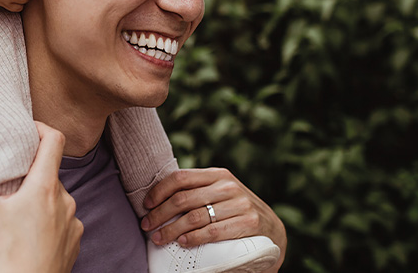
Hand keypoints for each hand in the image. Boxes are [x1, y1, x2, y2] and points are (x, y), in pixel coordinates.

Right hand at [0, 122, 82, 272]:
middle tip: (7, 183)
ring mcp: (72, 226)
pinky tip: (26, 236)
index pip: (54, 141)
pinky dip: (46, 224)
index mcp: (46, 188)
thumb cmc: (5, 257)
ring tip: (14, 213)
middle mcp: (65, 203)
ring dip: (38, 201)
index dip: (41, 129)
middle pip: (51, 174)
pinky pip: (61, 225)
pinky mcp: (72, 247)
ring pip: (56, 201)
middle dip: (30, 175)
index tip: (27, 130)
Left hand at [141, 168, 285, 257]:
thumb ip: (197, 190)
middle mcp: (228, 186)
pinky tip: (182, 242)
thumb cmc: (235, 211)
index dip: (159, 191)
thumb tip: (159, 197)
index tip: (146, 205)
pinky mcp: (248, 222)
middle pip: (183, 199)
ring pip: (195, 217)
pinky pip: (213, 231)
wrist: (272, 229)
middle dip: (160, 214)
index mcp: (217, 174)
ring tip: (159, 238)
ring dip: (172, 230)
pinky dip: (194, 238)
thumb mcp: (219, 194)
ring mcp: (239, 203)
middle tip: (147, 226)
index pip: (180, 178)